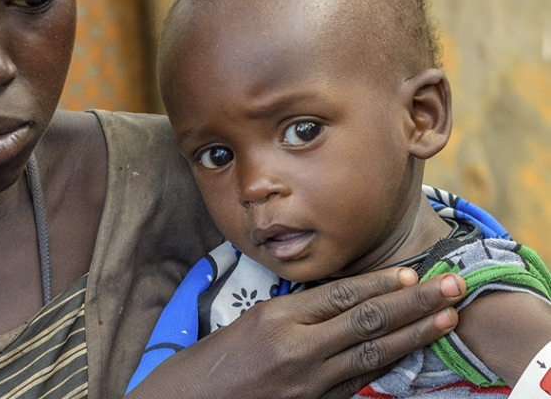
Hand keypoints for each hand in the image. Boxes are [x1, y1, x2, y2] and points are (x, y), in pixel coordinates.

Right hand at [127, 267, 464, 398]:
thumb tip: (338, 306)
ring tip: (445, 318)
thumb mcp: (245, 326)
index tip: (413, 273)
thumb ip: (292, 316)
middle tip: (452, 287)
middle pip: (367, 321)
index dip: (382, 283)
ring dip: (413, 335)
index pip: (341, 295)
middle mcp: (295, 349)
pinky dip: (386, 368)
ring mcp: (306, 384)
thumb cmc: (206, 366)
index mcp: (275, 318)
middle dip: (414, 303)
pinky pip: (356, 385)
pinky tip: (408, 355)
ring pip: (371, 355)